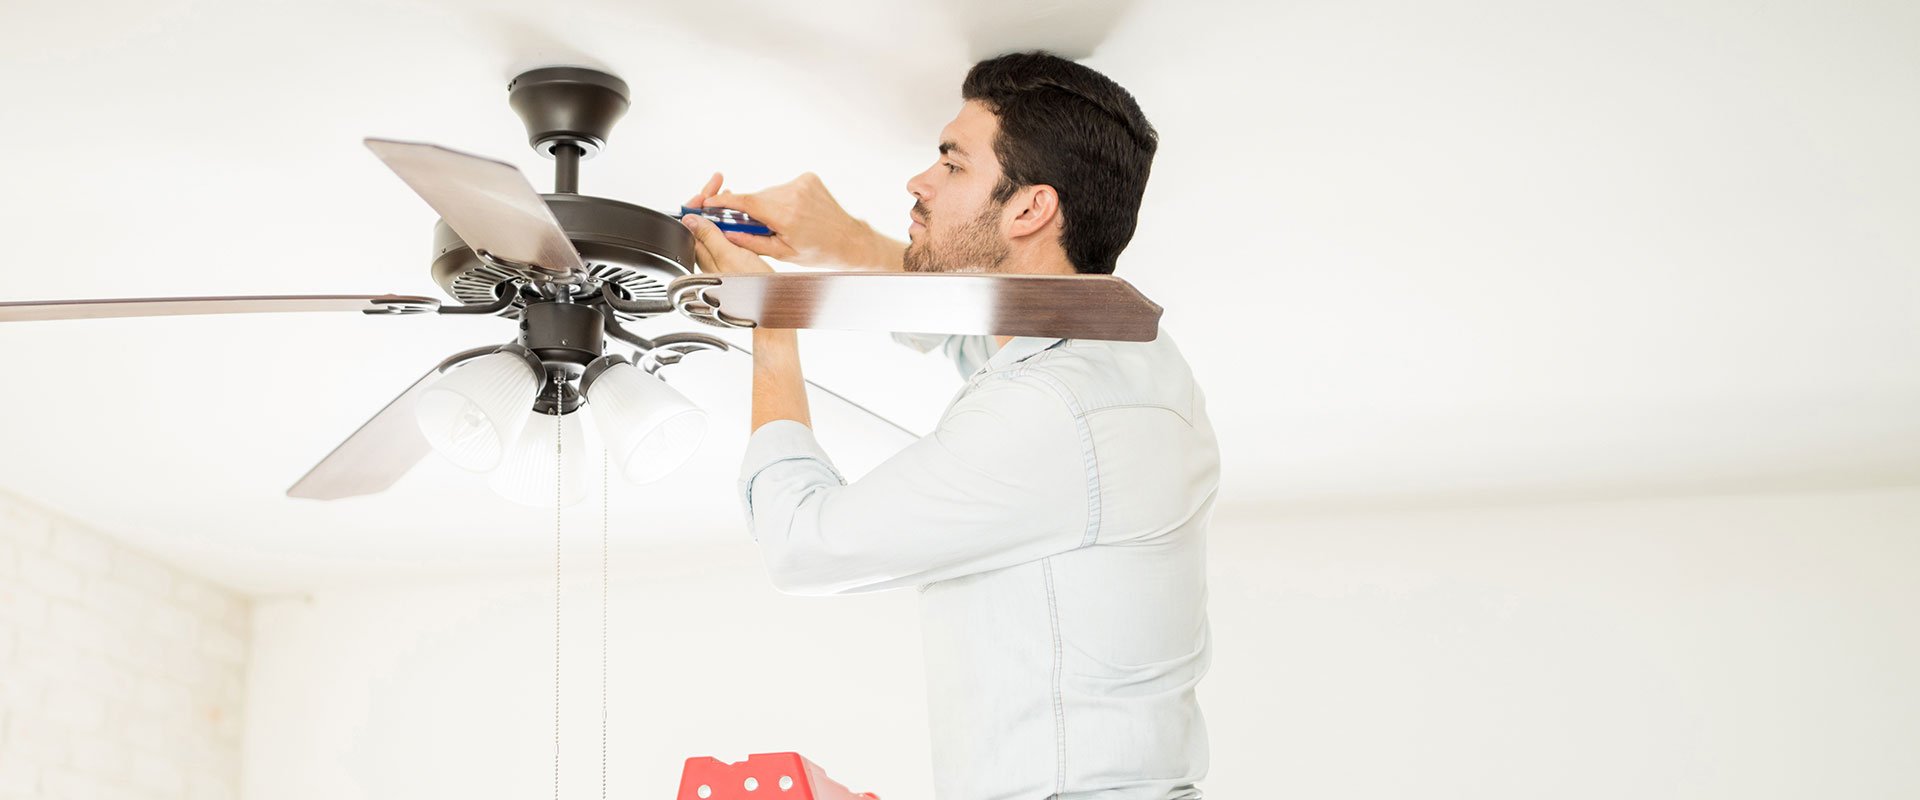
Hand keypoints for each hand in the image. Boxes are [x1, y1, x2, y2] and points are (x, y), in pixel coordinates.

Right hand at [684, 171, 891, 268]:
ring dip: (768, 205)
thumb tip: (725, 234)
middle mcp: (793, 195)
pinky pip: (783, 187)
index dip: (722, 202)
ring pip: (769, 193)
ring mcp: (802, 184)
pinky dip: (782, 199)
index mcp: (786, 216)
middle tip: (760, 227)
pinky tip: (795, 212)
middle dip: (751, 211)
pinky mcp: (808, 178)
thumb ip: (751, 241)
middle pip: (756, 198)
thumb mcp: (782, 253)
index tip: (708, 202)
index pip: (745, 203)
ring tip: (784, 223)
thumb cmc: (818, 252)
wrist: (848, 240)